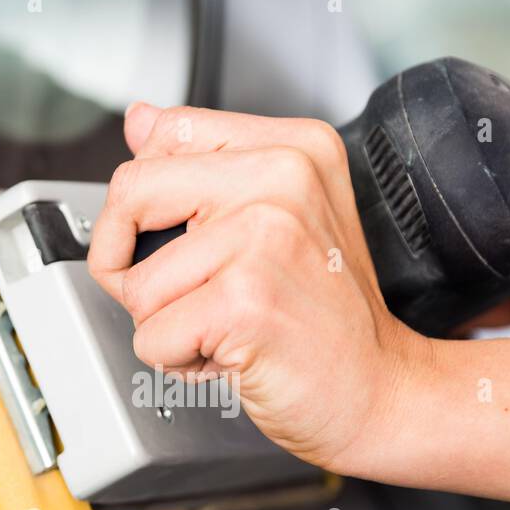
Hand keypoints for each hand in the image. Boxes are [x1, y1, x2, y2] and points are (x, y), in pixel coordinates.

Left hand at [88, 103, 426, 473]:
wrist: (379, 388)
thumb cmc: (327, 318)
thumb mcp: (277, 218)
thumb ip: (204, 165)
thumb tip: (138, 121)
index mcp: (293, 147)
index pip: (166, 133)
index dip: (142, 198)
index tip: (165, 234)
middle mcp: (283, 177)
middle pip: (132, 192)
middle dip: (130, 259)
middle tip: (184, 294)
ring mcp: (264, 236)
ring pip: (136, 279)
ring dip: (165, 324)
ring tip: (225, 327)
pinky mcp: (243, 299)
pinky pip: (151, 335)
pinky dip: (177, 361)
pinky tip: (230, 354)